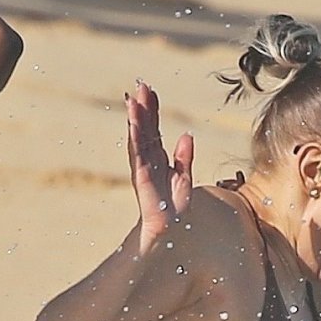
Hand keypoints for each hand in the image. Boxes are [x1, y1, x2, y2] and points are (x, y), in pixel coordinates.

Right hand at [125, 82, 192, 250]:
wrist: (167, 236)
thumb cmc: (173, 212)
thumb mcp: (184, 180)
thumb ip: (184, 158)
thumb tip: (186, 135)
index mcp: (157, 161)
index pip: (153, 131)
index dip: (151, 111)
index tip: (150, 90)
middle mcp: (148, 163)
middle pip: (145, 131)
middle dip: (142, 109)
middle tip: (140, 85)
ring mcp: (143, 171)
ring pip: (139, 141)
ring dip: (136, 120)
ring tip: (133, 100)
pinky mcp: (143, 182)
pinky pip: (139, 157)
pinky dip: (137, 140)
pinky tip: (135, 125)